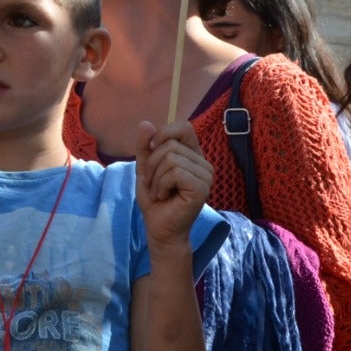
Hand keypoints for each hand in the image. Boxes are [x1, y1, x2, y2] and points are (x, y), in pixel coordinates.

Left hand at [134, 120, 211, 247]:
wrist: (159, 227)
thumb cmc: (155, 199)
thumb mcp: (145, 167)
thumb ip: (144, 146)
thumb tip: (145, 123)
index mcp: (193, 155)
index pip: (183, 126)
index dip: (162, 134)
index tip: (151, 152)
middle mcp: (203, 163)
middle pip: (170, 144)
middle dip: (152, 164)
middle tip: (154, 183)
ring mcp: (206, 176)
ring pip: (170, 158)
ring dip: (155, 178)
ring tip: (159, 191)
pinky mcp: (202, 188)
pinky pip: (174, 173)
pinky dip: (161, 185)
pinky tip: (164, 197)